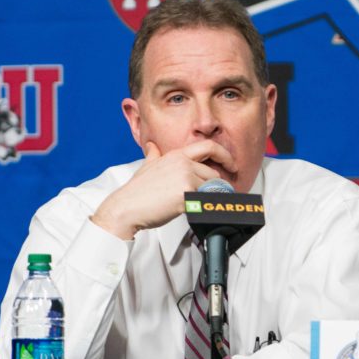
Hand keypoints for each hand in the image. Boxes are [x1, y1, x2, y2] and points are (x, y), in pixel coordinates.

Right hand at [91, 140, 236, 239]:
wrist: (126, 208)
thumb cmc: (137, 193)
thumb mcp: (146, 166)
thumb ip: (154, 155)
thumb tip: (152, 147)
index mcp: (176, 155)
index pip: (209, 147)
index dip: (225, 156)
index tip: (232, 165)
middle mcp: (182, 163)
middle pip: (213, 174)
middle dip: (215, 187)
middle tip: (212, 197)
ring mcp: (185, 178)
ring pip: (212, 189)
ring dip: (209, 199)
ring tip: (199, 206)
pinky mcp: (186, 195)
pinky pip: (206, 201)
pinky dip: (205, 207)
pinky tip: (196, 211)